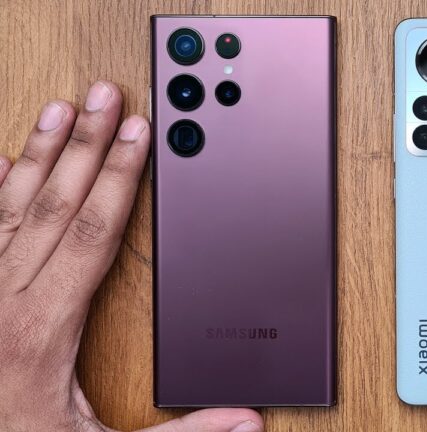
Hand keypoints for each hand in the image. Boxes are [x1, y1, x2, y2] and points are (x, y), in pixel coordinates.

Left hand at [0, 81, 263, 431]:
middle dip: (86, 144)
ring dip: (37, 153)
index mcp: (42, 327)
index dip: (120, 177)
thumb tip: (243, 423)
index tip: (138, 135)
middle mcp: (2, 298)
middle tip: (106, 97)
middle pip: (53, 203)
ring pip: (9, 206)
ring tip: (59, 109)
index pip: (91, 231)